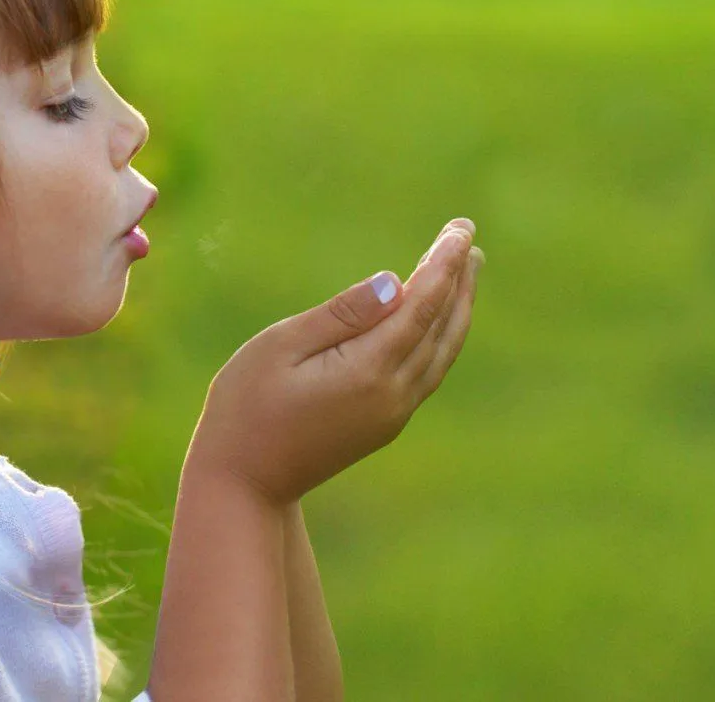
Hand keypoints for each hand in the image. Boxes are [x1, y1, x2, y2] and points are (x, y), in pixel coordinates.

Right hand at [187, 218, 484, 506]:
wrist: (243, 484)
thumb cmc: (246, 407)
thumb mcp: (282, 346)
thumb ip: (341, 314)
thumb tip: (395, 282)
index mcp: (368, 371)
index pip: (421, 305)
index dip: (444, 264)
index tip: (461, 229)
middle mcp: (392, 395)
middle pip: (441, 328)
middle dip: (459, 281)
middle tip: (470, 239)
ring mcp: (392, 414)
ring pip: (441, 352)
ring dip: (457, 309)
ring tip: (467, 271)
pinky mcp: (384, 424)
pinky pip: (428, 371)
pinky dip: (440, 337)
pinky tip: (437, 320)